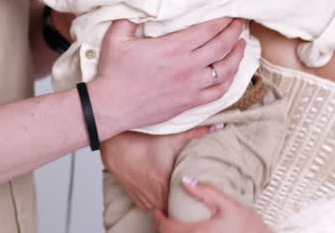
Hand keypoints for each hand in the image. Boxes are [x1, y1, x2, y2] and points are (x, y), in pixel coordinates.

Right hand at [91, 17, 246, 136]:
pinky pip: (218, 92)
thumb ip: (131, 17)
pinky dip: (229, 81)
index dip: (222, 19)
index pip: (208, 29)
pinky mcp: (189, 102)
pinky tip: (232, 72)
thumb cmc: (113, 72)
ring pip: (225, 69)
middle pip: (221, 45)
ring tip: (242, 44)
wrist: (111, 107)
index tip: (229, 12)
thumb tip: (139, 2)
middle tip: (240, 22)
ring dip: (237, 55)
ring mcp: (191, 86)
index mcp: (173, 47)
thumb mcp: (117, 36)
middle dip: (234, 31)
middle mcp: (187, 66)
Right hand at [100, 126, 223, 212]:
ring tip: (176, 189)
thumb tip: (219, 126)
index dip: (194, 196)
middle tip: (191, 189)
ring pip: (163, 207)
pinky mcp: (138, 201)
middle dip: (183, 199)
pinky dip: (158, 199)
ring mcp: (146, 201)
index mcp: (166, 185)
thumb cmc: (141, 143)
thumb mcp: (173, 137)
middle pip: (175, 206)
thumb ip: (198, 133)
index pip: (186, 201)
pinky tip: (161, 189)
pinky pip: (152, 206)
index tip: (200, 190)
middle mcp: (155, 197)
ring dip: (169, 200)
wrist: (115, 148)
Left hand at [153, 177, 272, 231]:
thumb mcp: (229, 205)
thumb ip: (207, 191)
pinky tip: (189, 231)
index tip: (158, 210)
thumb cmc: (249, 227)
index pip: (166, 228)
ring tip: (174, 223)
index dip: (158, 218)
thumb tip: (187, 180)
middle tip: (163, 215)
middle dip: (163, 226)